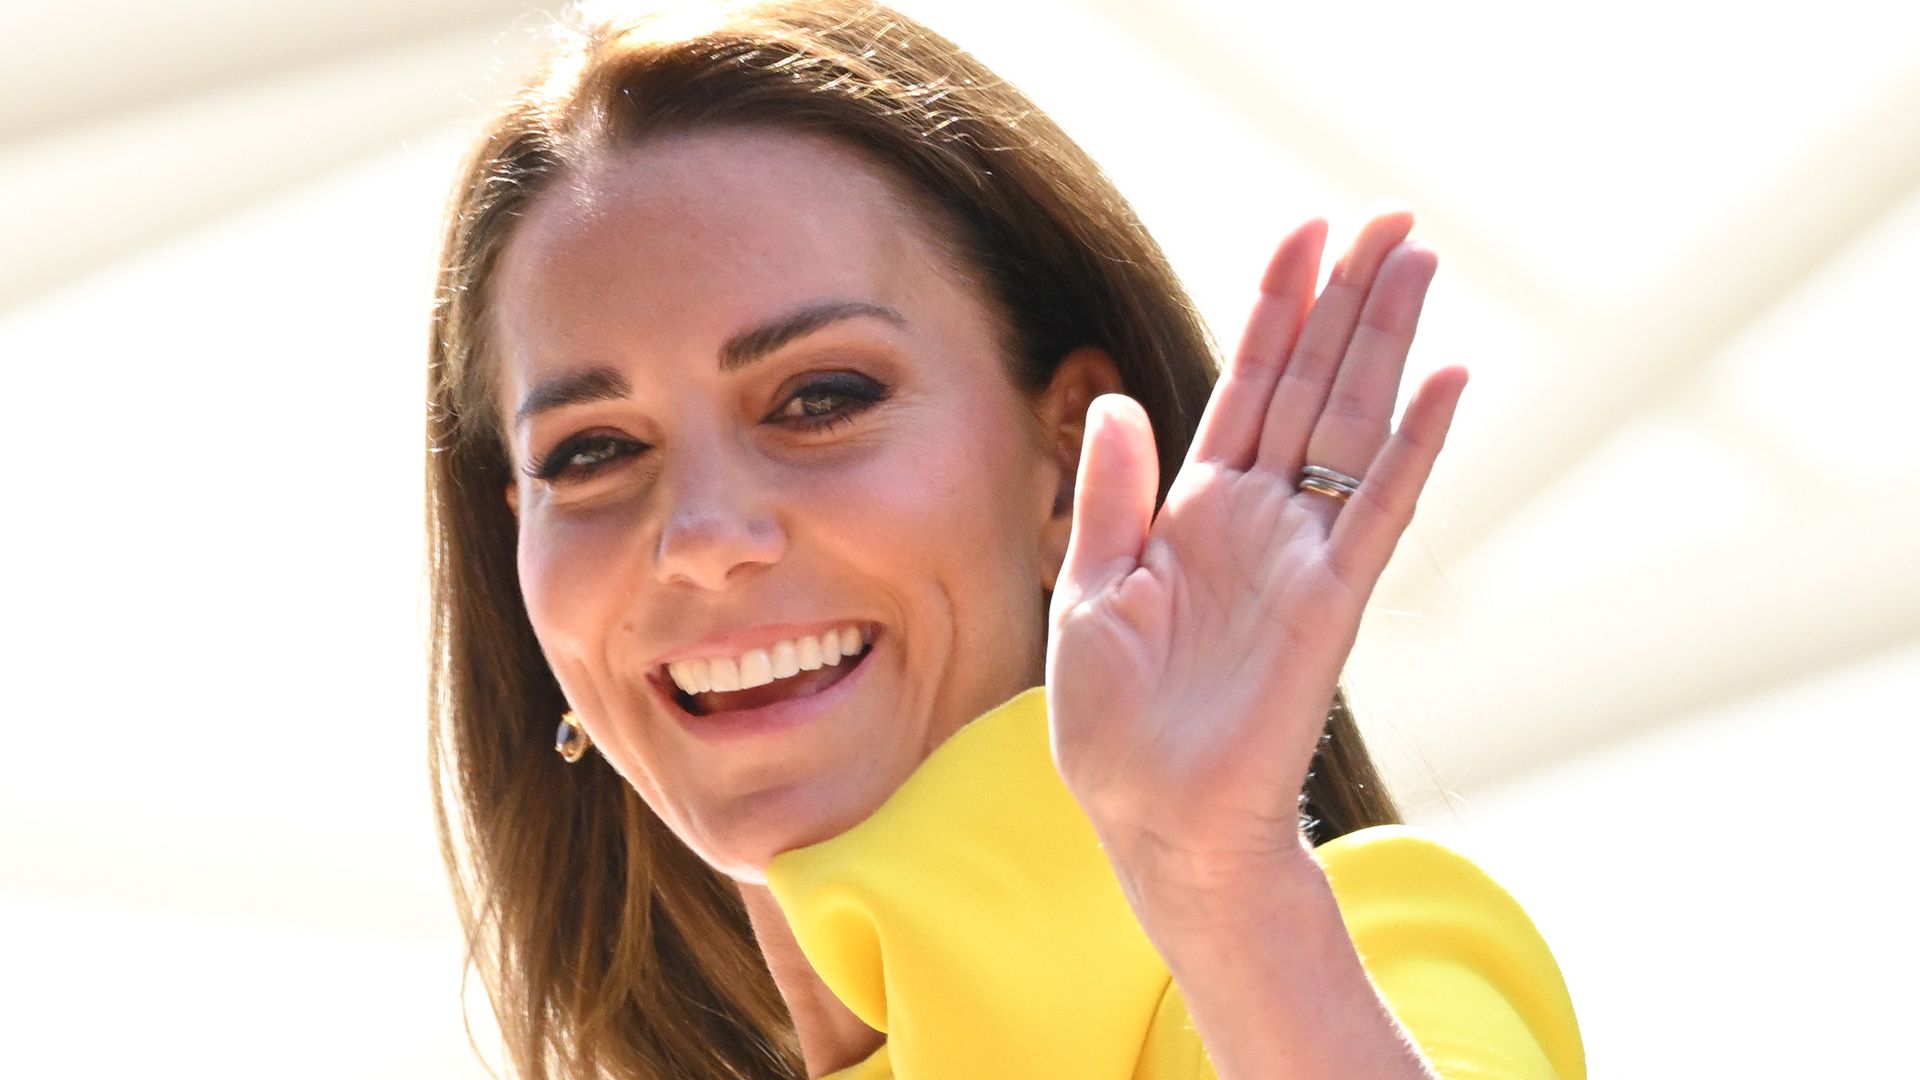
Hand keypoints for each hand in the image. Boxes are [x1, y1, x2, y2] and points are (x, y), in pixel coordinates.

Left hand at [1045, 209, 1465, 890]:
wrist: (1151, 816)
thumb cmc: (1115, 722)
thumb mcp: (1086, 593)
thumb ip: (1110, 496)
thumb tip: (1114, 400)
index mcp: (1196, 511)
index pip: (1247, 386)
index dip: (1274, 310)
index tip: (1304, 233)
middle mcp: (1259, 519)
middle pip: (1314, 385)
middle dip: (1346, 301)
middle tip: (1390, 219)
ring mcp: (1301, 555)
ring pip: (1353, 425)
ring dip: (1385, 343)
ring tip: (1416, 262)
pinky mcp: (1330, 604)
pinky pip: (1379, 511)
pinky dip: (1416, 447)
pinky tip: (1446, 381)